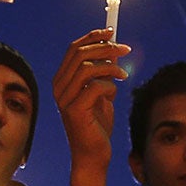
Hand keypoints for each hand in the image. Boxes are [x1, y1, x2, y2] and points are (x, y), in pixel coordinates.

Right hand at [52, 28, 128, 183]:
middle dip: (105, 47)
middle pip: (80, 54)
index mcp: (62, 79)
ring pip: (87, 68)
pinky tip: (114, 94)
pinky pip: (95, 87)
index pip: (74, 49)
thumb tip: (114, 48)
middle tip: (125, 49)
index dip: (93, 37)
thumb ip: (103, 72)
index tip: (112, 31)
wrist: (94, 154)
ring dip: (110, 66)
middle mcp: (59, 86)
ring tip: (124, 75)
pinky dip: (109, 86)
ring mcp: (64, 98)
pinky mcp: (74, 110)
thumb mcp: (102, 92)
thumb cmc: (98, 124)